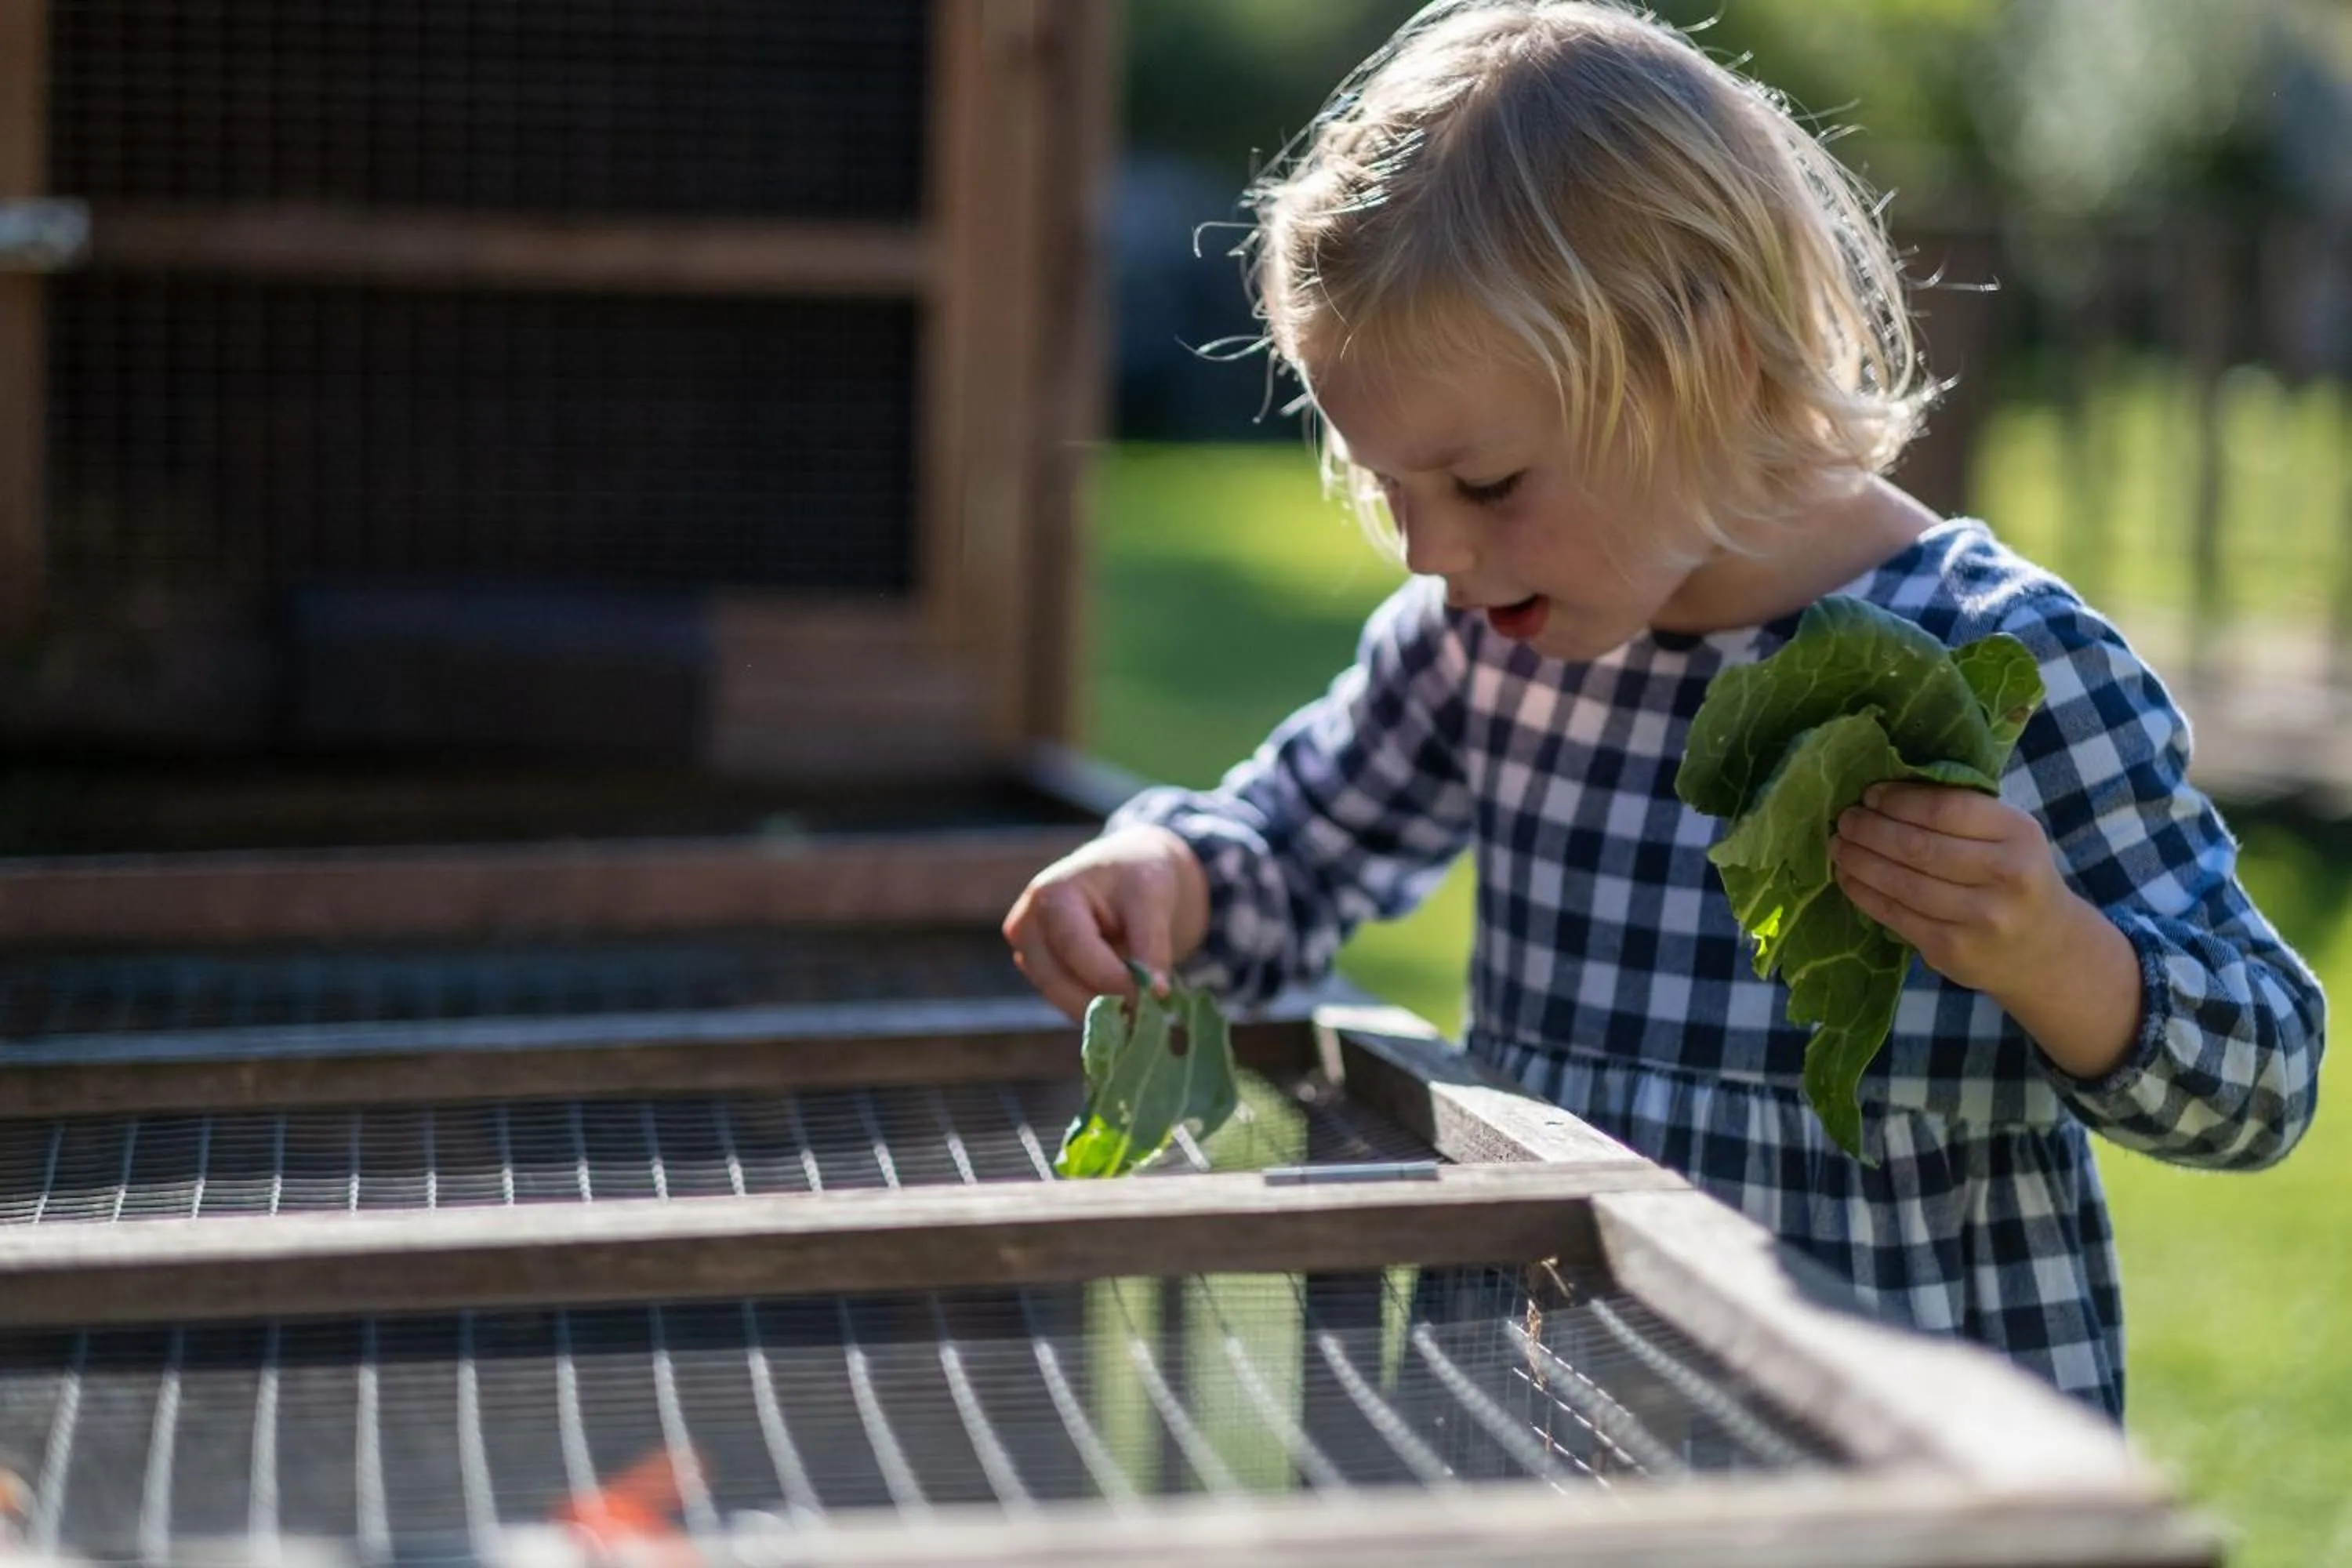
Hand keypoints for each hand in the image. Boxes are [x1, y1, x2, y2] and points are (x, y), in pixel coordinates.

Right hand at [1001, 825, 1211, 1021]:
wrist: (1130, 871)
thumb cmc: (1138, 876)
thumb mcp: (1153, 900)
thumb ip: (1152, 946)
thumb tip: (1155, 993)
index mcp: (1050, 895)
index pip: (1074, 949)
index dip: (1111, 978)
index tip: (1150, 997)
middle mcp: (1026, 925)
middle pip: (1058, 981)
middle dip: (1104, 1001)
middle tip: (1148, 1013)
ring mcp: (1027, 952)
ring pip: (1061, 999)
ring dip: (1101, 1009)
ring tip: (1142, 1006)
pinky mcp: (1040, 972)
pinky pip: (1066, 1002)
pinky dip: (1096, 1007)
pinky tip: (1124, 1000)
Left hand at [1832, 782, 2140, 1078]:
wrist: (2045, 948)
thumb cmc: (2014, 877)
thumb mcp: (2008, 836)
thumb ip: (1963, 812)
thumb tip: (1885, 790)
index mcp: (2019, 834)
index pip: (1946, 809)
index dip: (1899, 800)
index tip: (1870, 794)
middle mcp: (2005, 875)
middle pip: (1918, 846)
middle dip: (1870, 829)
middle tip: (1845, 819)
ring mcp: (1980, 918)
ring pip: (1901, 883)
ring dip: (1859, 860)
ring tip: (1838, 844)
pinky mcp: (1952, 950)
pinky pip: (1894, 915)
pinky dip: (1863, 893)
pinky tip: (1847, 877)